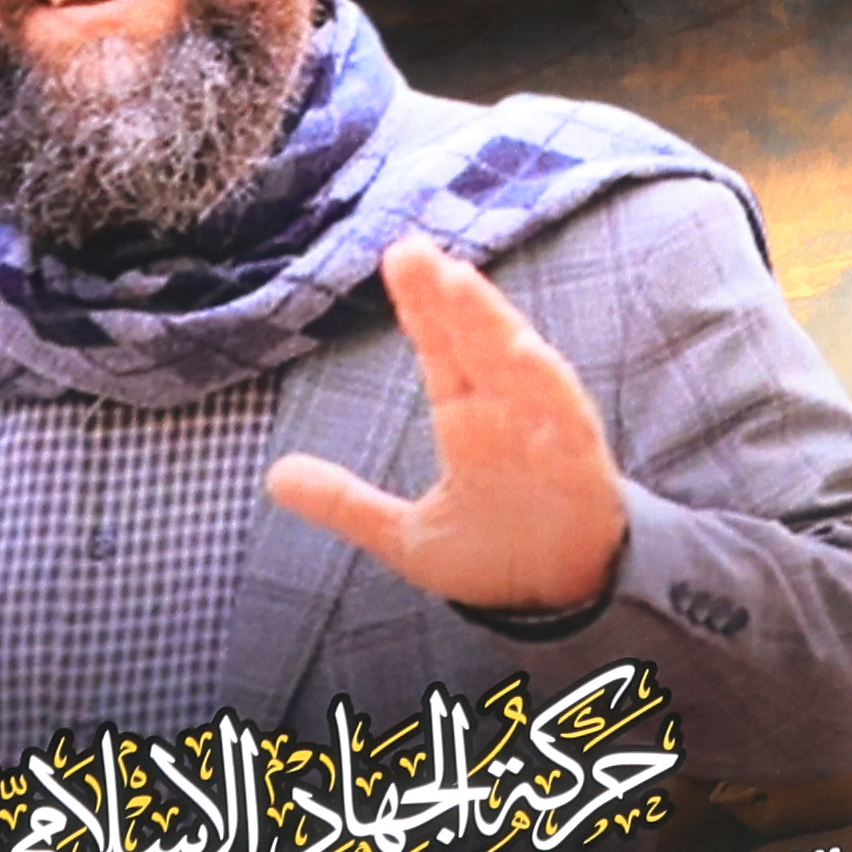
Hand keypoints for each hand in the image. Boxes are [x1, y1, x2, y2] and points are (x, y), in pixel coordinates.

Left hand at [270, 238, 628, 617]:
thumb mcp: (405, 536)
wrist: (558, 601)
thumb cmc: (494, 554)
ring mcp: (543, 431)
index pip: (441, 348)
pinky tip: (525, 354)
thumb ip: (345, 503)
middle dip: (446, 296)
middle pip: (472, 341)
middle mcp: (504, 412)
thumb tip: (272, 475)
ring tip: (459, 283)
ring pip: (515, 363)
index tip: (397, 256)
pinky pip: (565, 416)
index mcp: (467, 419)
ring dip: (490, 322)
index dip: (421, 305)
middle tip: (411, 250)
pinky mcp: (579, 462)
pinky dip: (547, 385)